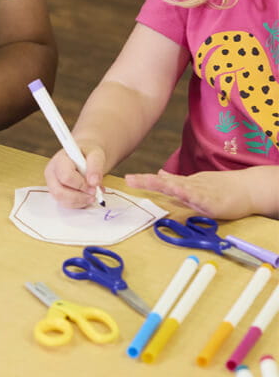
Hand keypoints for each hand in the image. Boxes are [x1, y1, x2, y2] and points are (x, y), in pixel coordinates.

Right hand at [45, 146, 106, 207]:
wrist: (83, 157)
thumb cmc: (87, 154)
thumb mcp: (95, 154)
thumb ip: (95, 166)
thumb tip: (94, 183)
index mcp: (59, 161)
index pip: (66, 177)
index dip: (81, 184)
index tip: (94, 185)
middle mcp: (52, 174)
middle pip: (59, 192)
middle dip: (79, 197)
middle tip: (93, 194)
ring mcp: (52, 185)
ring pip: (62, 200)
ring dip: (80, 201)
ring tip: (92, 195)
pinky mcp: (57, 193)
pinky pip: (65, 204)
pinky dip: (78, 204)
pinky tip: (86, 197)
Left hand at [125, 169, 255, 219]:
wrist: (249, 188)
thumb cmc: (223, 188)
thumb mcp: (195, 183)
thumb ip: (177, 182)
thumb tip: (160, 175)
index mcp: (184, 185)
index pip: (161, 182)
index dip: (144, 180)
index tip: (128, 178)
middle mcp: (189, 186)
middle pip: (164, 183)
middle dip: (146, 181)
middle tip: (128, 179)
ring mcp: (201, 192)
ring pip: (178, 187)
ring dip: (161, 185)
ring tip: (146, 182)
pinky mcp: (213, 201)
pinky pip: (198, 198)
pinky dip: (188, 194)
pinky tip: (179, 191)